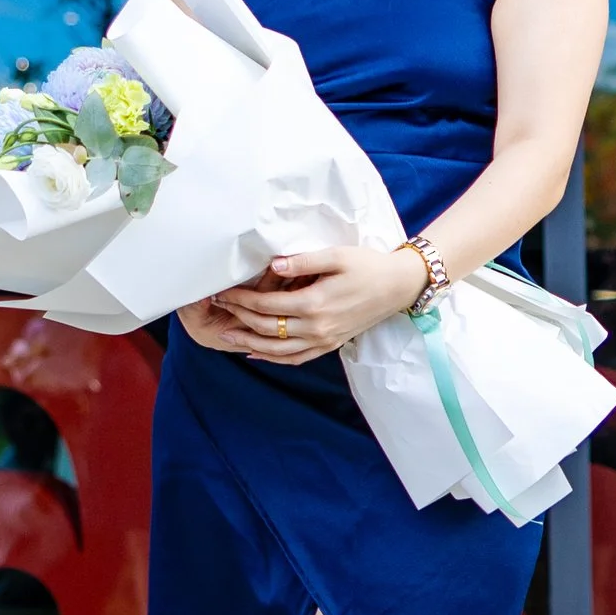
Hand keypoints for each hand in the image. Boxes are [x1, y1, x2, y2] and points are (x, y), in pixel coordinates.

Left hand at [211, 244, 423, 363]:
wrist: (397, 287)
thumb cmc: (368, 266)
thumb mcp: (336, 256)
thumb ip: (302, 262)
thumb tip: (272, 265)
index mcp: (315, 304)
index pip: (266, 306)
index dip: (241, 300)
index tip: (222, 292)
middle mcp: (316, 327)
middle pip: (267, 327)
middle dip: (239, 318)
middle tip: (218, 308)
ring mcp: (324, 340)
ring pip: (278, 350)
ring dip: (250, 342)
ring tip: (227, 335)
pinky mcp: (330, 345)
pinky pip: (297, 358)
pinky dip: (274, 358)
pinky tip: (257, 353)